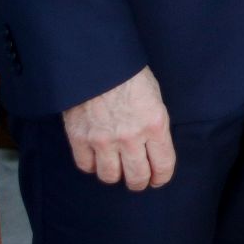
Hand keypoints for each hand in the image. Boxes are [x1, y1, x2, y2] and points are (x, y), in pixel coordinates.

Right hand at [62, 66, 174, 190]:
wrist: (96, 62)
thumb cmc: (129, 75)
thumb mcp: (154, 97)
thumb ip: (154, 124)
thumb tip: (154, 146)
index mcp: (154, 124)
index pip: (163, 165)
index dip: (161, 177)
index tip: (158, 179)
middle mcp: (130, 137)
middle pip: (137, 177)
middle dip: (140, 182)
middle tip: (139, 179)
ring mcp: (103, 140)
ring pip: (110, 177)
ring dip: (115, 174)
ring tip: (117, 167)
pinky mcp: (80, 139)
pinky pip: (86, 166)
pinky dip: (92, 165)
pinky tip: (97, 157)